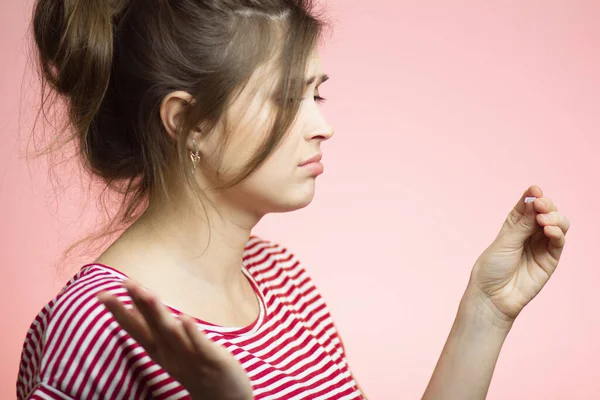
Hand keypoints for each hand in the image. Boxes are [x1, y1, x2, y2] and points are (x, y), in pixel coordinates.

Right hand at [96, 279, 252, 399]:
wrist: (224, 399)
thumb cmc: (196, 369)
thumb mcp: (171, 350)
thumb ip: (155, 330)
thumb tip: (137, 307)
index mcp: (161, 352)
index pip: (136, 329)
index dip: (120, 312)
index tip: (101, 294)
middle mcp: (171, 355)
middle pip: (151, 328)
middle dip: (137, 304)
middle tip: (124, 282)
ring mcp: (192, 358)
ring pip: (172, 334)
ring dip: (159, 314)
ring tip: (148, 293)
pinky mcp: (213, 360)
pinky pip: (201, 346)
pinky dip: (192, 333)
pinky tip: (186, 318)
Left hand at [468, 185, 569, 321]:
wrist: (493, 295)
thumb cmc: (492, 268)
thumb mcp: (505, 242)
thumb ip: (523, 224)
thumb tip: (535, 201)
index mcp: (514, 224)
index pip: (527, 205)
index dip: (532, 195)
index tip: (535, 190)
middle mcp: (530, 233)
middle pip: (546, 212)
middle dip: (546, 205)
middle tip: (540, 205)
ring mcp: (541, 245)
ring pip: (558, 224)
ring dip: (554, 217)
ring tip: (544, 220)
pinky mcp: (550, 259)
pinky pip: (559, 241)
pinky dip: (557, 232)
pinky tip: (549, 230)